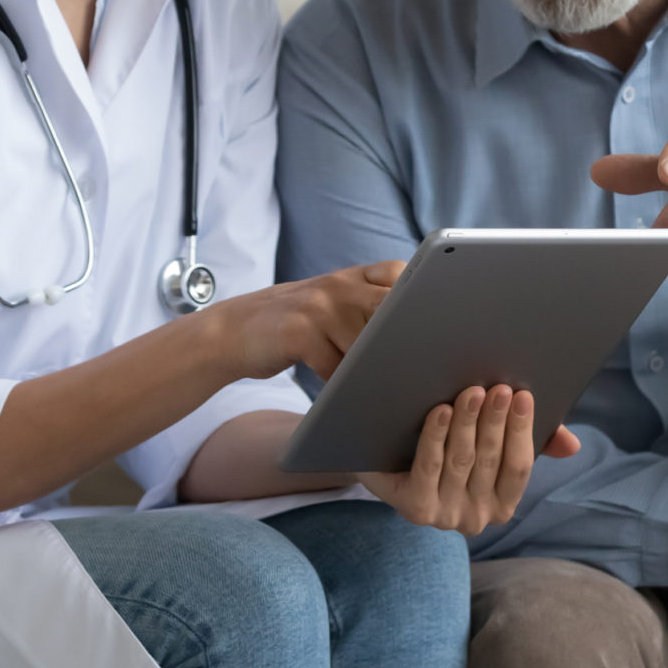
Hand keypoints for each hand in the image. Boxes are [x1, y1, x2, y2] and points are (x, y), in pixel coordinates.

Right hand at [203, 260, 404, 383]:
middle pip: (387, 310)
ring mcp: (317, 308)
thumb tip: (420, 333)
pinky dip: (341, 385)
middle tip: (418, 364)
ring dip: (372, 370)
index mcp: (349, 277)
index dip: (419, 296)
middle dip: (403, 338)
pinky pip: (335, 368)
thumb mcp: (329, 301)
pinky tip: (342, 393)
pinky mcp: (298, 334)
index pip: (398, 274)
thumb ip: (366, 303)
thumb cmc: (294, 323)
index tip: (434, 323)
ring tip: (380, 387)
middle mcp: (336, 286)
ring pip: (364, 345)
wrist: (233, 329)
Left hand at [358, 385, 580, 536]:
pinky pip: (429, 468)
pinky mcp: (415, 507)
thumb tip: (572, 445)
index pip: (519, 468)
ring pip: (461, 461)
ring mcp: (444, 515)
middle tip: (498, 387)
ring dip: (468, 424)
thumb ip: (533, 442)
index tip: (524, 396)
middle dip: (496, 421)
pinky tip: (441, 411)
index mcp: (501, 504)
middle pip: (490, 461)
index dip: (523, 431)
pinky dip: (436, 437)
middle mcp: (476, 517)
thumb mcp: (491, 445)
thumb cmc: (449, 448)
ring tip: (471, 392)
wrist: (386, 462)